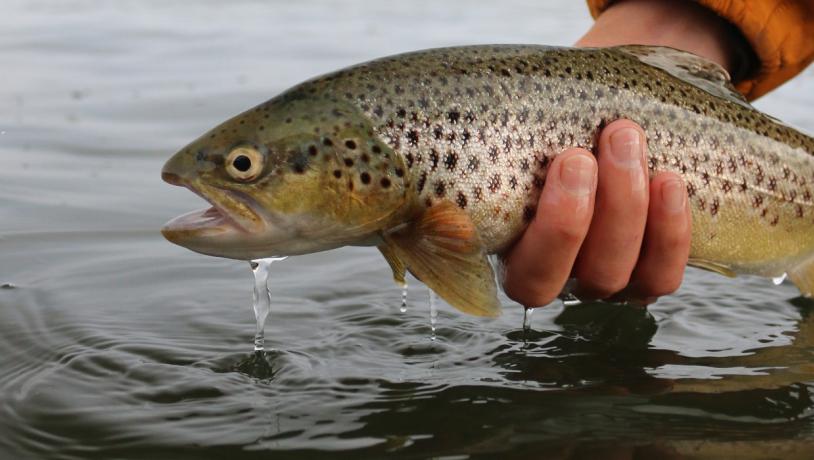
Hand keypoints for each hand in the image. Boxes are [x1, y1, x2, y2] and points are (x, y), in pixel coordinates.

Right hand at [502, 120, 690, 306]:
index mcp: (506, 250)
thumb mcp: (523, 128)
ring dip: (621, 209)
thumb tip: (455, 131)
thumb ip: (498, 139)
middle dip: (570, 219)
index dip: (538, 235)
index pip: (511, 273)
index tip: (555, 167)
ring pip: (607, 276)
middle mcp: (551, 276)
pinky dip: (669, 232)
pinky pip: (662, 276)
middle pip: (550, 280)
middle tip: (581, 154)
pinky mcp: (649, 275)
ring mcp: (600, 280)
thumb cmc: (557, 124)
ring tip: (625, 140)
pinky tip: (668, 182)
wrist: (609, 120)